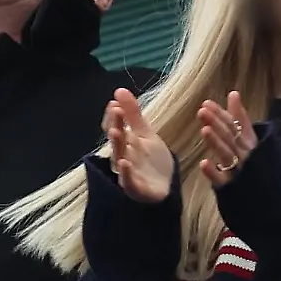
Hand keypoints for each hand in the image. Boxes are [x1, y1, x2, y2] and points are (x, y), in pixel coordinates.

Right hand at [103, 88, 173, 203]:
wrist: (164, 187)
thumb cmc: (151, 159)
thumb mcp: (144, 133)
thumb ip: (133, 114)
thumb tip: (119, 90)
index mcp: (126, 143)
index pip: (116, 127)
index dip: (115, 116)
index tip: (115, 103)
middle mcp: (123, 156)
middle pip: (118, 140)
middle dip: (116, 126)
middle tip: (116, 112)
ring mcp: (128, 173)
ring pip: (120, 158)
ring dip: (118, 145)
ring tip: (117, 132)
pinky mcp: (136, 189)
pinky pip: (128, 181)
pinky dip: (125, 173)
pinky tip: (124, 163)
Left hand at [198, 91, 257, 187]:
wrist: (273, 196)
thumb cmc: (259, 164)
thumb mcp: (251, 139)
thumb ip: (241, 117)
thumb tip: (233, 93)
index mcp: (251, 142)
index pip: (237, 125)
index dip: (222, 114)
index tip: (207, 104)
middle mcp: (247, 154)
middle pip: (231, 137)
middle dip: (218, 123)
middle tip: (203, 111)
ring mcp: (240, 170)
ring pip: (227, 154)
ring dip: (217, 143)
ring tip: (204, 130)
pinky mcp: (233, 188)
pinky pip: (223, 180)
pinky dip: (214, 172)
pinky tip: (204, 163)